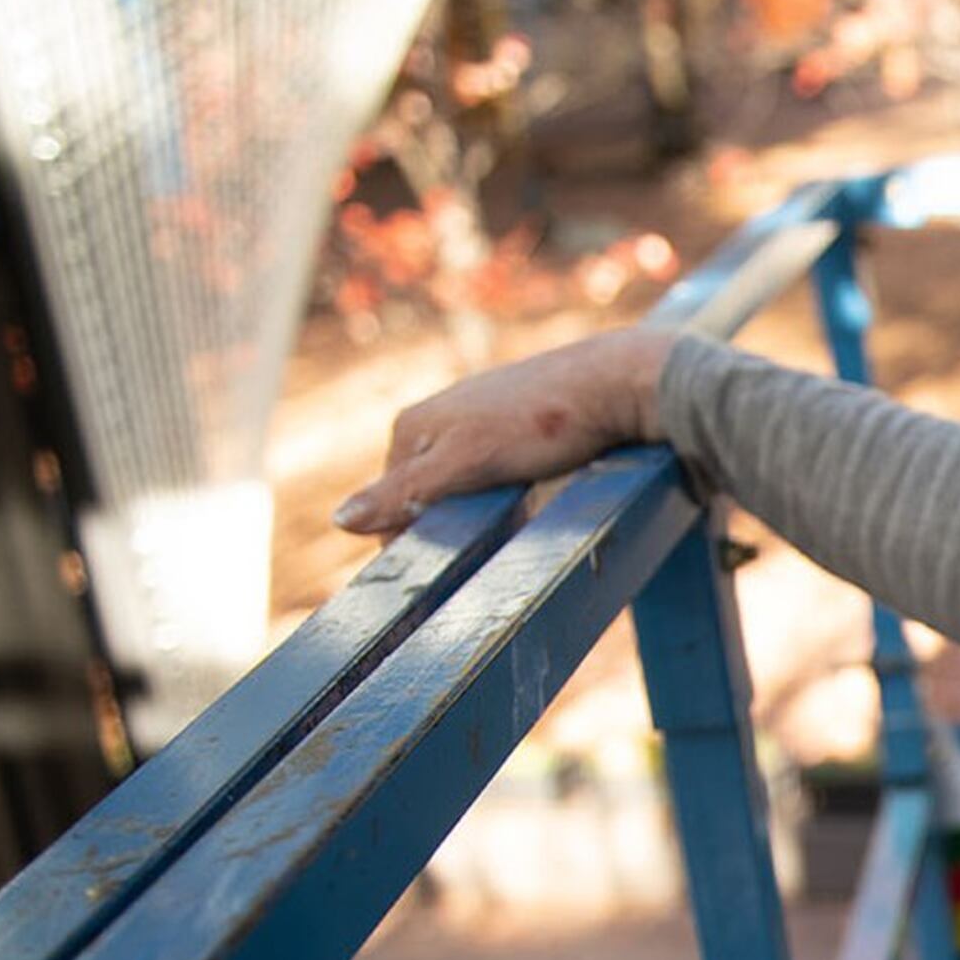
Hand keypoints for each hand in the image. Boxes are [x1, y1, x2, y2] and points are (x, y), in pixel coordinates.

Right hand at [332, 327, 680, 534]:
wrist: (619, 384)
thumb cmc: (544, 424)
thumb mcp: (469, 464)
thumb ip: (407, 493)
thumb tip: (341, 521)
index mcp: (412, 427)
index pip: (390, 506)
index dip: (413, 545)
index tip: (443, 576)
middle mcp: (438, 419)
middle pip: (427, 497)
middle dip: (450, 528)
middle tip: (488, 550)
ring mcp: (477, 420)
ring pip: (464, 488)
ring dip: (483, 515)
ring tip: (515, 526)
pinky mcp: (515, 426)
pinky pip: (497, 474)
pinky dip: (509, 495)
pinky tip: (534, 502)